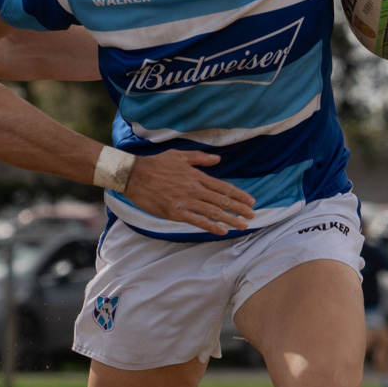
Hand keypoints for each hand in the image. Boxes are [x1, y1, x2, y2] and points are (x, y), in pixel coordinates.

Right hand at [123, 151, 255, 235]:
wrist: (134, 175)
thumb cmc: (156, 164)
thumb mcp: (180, 155)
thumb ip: (200, 158)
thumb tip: (217, 159)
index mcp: (197, 175)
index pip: (223, 187)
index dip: (239, 195)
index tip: (251, 201)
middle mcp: (194, 189)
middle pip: (222, 200)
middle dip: (240, 209)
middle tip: (253, 215)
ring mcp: (185, 201)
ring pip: (213, 212)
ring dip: (231, 219)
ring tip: (243, 225)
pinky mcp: (175, 212)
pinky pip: (197, 221)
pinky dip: (211, 226)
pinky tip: (223, 231)